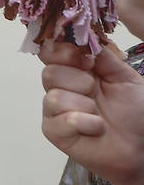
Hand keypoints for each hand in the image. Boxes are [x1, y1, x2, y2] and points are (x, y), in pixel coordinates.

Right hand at [40, 40, 143, 184]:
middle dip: (80, 81)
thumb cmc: (136, 113)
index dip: (63, 52)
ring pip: (54, 96)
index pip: (51, 51)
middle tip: (97, 91)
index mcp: (76, 70)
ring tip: (100, 114)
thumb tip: (83, 37)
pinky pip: (60, 119)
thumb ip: (102, 56)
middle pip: (49, 72)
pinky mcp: (54, 131)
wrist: (142, 146)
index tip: (86, 60)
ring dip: (84, 104)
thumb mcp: (124, 76)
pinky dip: (84, 122)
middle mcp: (61, 88)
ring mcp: (55, 111)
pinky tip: (97, 127)